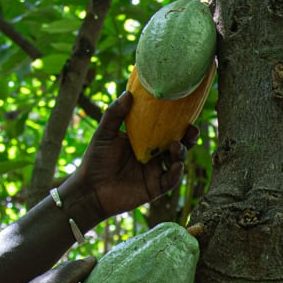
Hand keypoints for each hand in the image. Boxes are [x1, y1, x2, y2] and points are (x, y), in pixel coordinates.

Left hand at [64, 90, 195, 225]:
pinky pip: (171, 181)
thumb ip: (114, 114)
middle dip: (188, 138)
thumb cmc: (95, 160)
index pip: (165, 129)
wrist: (90, 189)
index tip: (185, 112)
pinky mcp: (155, 188)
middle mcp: (153, 155)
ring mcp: (155, 172)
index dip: (178, 122)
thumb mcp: (104, 133)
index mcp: (144, 140)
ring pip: (177, 161)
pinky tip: (176, 166)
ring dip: (181, 153)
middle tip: (192, 130)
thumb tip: (128, 93)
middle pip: (178, 144)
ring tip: (175, 146)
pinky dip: (176, 173)